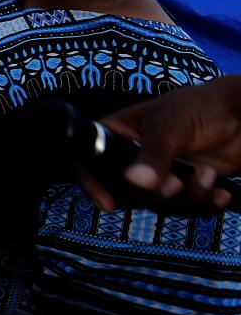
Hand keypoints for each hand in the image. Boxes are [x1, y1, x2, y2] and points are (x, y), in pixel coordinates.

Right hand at [77, 77, 240, 213]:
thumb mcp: (172, 124)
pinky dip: (204, 205)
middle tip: (177, 182)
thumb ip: (153, 152)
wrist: (240, 116)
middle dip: (153, 194)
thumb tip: (136, 181)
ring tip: (208, 175)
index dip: (90, 182)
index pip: (89, 160)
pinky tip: (220, 191)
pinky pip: (184, 209)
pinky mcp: (184, 188)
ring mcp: (157, 174)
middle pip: (124, 192)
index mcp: (117, 135)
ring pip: (157, 204)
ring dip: (187, 198)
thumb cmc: (200, 106)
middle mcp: (131, 158)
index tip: (108, 203)